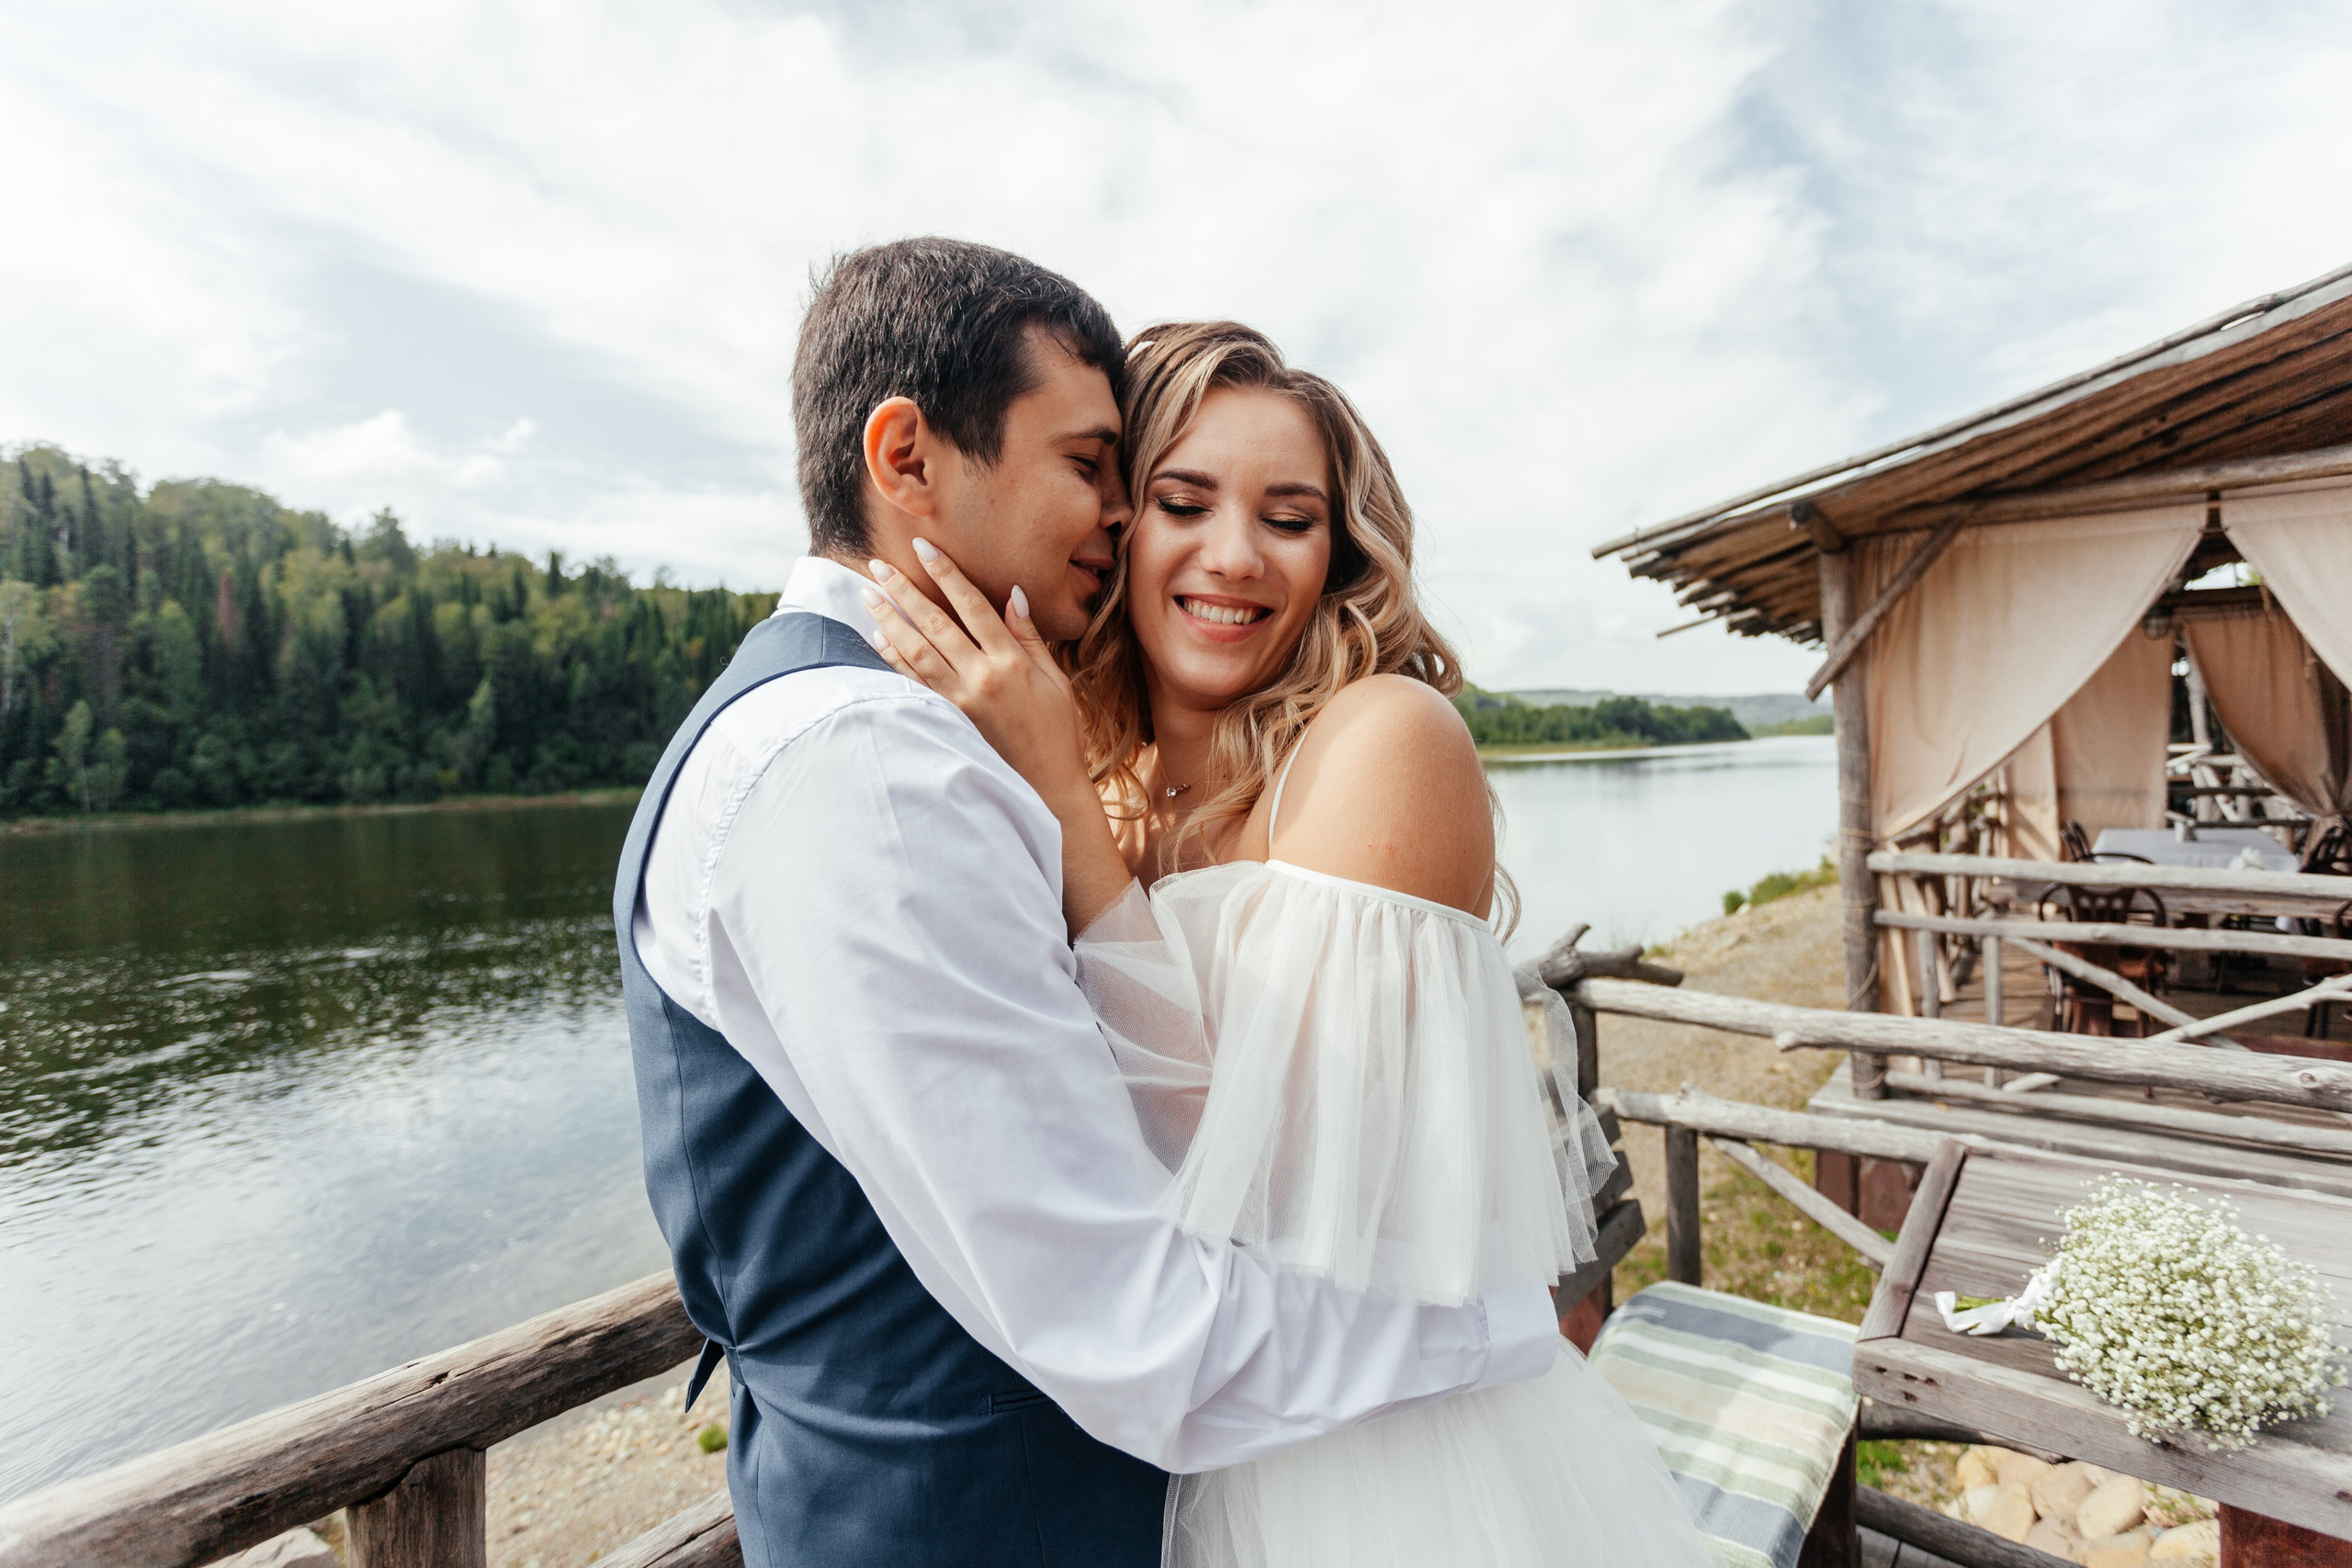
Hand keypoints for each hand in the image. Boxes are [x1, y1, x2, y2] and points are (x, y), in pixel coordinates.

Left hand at [862, 539, 1093, 812]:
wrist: (1048, 788)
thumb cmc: (1057, 732)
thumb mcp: (1055, 681)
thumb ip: (1029, 637)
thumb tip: (1013, 594)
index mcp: (1012, 663)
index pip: (973, 606)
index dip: (947, 574)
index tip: (924, 548)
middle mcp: (982, 678)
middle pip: (936, 624)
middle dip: (905, 591)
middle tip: (878, 565)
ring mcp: (961, 702)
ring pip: (917, 652)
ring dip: (890, 621)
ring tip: (868, 595)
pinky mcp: (948, 722)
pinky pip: (914, 684)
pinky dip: (894, 660)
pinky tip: (879, 638)